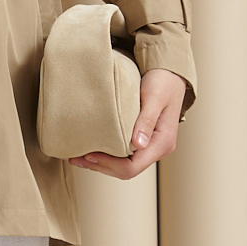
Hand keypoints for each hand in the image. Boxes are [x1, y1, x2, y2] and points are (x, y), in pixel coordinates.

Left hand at [71, 69, 187, 181]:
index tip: (89, 155)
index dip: (109, 164)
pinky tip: (91, 150)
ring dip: (101, 164)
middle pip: (126, 171)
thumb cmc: (163, 82)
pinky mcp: (143, 141)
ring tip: (77, 157)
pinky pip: (124, 156)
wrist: (171, 75)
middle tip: (75, 158)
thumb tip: (138, 144)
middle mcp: (158, 149)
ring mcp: (150, 147)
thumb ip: (146, 120)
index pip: (133, 166)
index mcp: (162, 143)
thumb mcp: (154, 97)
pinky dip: (106, 156)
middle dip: (100, 166)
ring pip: (124, 166)